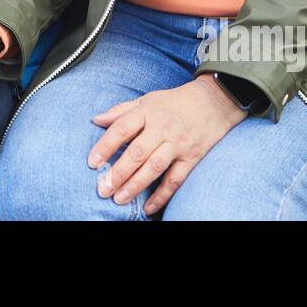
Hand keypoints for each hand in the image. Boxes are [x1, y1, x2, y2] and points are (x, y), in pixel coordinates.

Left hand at [88, 76, 244, 215]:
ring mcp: (178, 144)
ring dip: (135, 185)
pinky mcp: (192, 158)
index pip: (122, 129)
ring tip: (119, 199)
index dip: (105, 146)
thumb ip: (121, 111)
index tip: (92, 162)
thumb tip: (96, 120)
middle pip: (137, 152)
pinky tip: (148, 207)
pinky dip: (162, 195)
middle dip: (118, 173)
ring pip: (154, 168)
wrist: (215, 101)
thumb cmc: (175, 101)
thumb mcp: (148, 99)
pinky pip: (175, 179)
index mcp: (148, 112)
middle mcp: (162, 128)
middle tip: (102, 189)